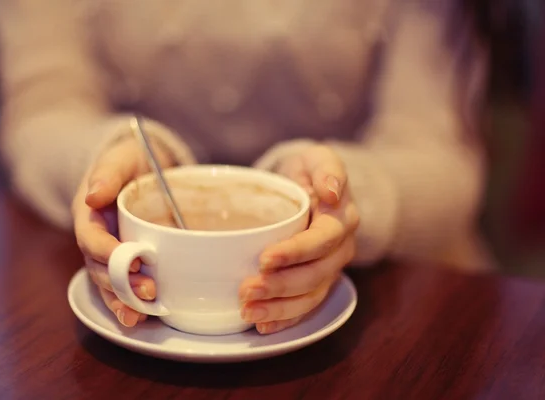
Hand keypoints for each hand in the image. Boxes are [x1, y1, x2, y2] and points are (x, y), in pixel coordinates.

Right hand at [72, 132, 174, 326]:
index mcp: (89, 215)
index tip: (131, 258)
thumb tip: (94, 196)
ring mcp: (108, 255)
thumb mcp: (119, 159)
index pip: (90, 237)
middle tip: (148, 291)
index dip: (107, 251)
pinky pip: (121, 287)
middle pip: (99, 268)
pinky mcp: (125, 264)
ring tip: (139, 316)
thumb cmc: (129, 160)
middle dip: (120, 283)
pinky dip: (128, 303)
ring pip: (107, 284)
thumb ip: (107, 174)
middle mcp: (95, 239)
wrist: (139, 167)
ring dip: (122, 301)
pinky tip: (142, 317)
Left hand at [240, 144, 358, 333]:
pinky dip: (285, 318)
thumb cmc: (307, 171)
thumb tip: (331, 191)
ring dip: (280, 308)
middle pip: (316, 275)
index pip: (322, 241)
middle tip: (247, 290)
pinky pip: (306, 306)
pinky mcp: (317, 284)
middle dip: (281, 286)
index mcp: (342, 219)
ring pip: (311, 296)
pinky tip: (262, 325)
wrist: (309, 186)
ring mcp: (330, 269)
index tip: (265, 259)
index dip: (296, 253)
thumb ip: (326, 168)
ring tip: (249, 311)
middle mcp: (340, 249)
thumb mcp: (316, 158)